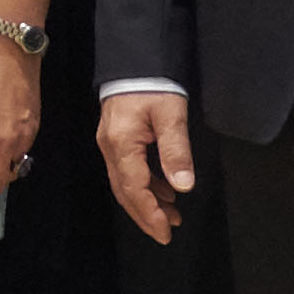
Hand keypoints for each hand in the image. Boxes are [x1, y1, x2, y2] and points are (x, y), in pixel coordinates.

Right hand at [100, 82, 197, 247]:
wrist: (135, 59)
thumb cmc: (153, 84)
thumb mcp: (171, 115)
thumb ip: (176, 151)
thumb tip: (183, 186)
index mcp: (122, 145)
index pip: (134, 189)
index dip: (150, 214)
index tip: (165, 233)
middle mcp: (110, 148)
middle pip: (124, 191)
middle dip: (145, 215)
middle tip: (167, 233)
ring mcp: (110, 144)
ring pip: (125, 183)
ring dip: (147, 202)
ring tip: (172, 215)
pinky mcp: (116, 139)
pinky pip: (128, 170)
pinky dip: (146, 185)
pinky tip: (164, 189)